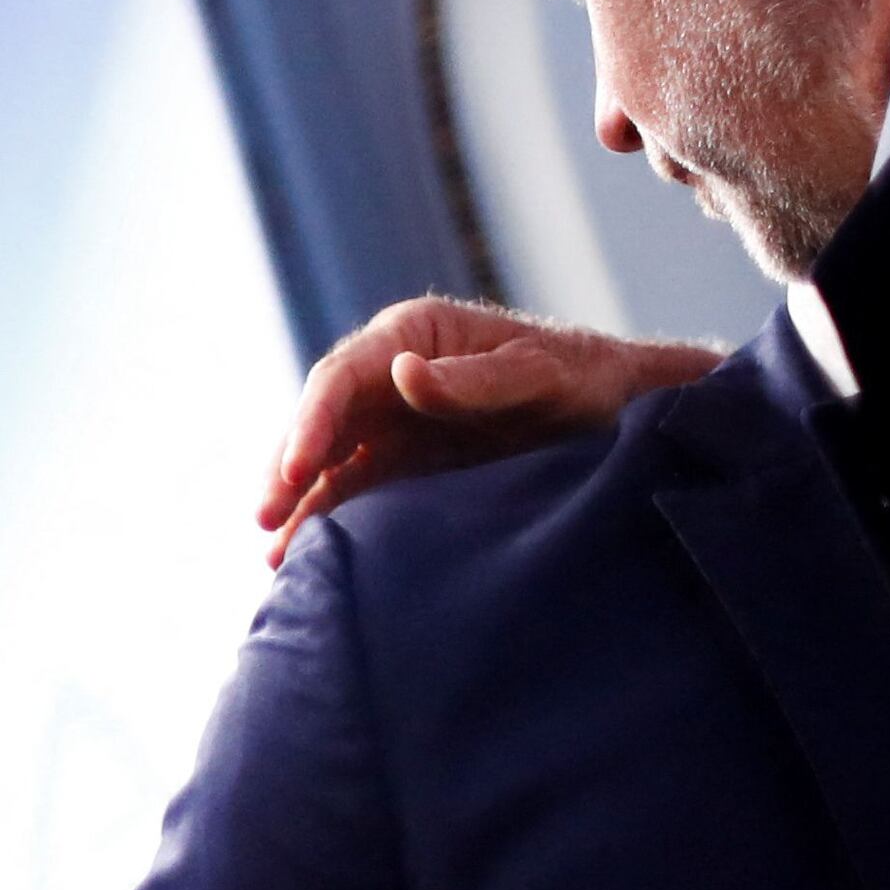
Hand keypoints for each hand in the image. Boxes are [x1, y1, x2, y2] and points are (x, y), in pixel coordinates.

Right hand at [259, 298, 720, 559]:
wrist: (622, 414)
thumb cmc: (586, 381)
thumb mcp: (542, 375)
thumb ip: (475, 378)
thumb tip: (400, 373)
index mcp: (413, 335)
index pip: (342, 376)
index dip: (311, 422)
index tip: (295, 469)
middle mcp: (390, 375)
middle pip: (321, 421)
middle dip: (289, 468)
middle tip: (267, 517)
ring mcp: (393, 422)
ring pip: (327, 461)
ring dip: (298, 501)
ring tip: (274, 550)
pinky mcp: (403, 464)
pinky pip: (352, 490)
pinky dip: (326, 518)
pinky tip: (300, 554)